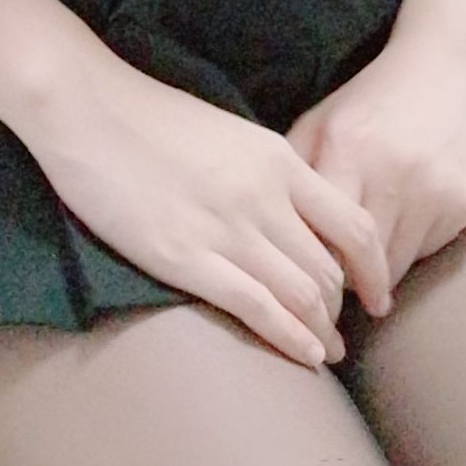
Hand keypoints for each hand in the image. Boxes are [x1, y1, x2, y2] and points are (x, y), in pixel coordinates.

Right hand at [24, 47, 394, 369]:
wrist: (88, 107)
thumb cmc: (150, 117)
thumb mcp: (228, 133)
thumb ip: (265, 170)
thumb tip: (290, 210)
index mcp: (277, 159)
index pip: (351, 224)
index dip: (374, 267)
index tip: (376, 291)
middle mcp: (264, 195)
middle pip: (329, 268)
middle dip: (343, 308)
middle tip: (343, 331)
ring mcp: (227, 228)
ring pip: (302, 295)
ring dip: (320, 331)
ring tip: (326, 353)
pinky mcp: (186, 258)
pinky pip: (258, 308)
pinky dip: (290, 339)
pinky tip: (304, 358)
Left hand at [283, 34, 465, 293]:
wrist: (449, 63)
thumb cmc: (374, 97)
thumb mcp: (323, 120)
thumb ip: (294, 171)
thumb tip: (272, 232)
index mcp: (347, 149)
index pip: (321, 240)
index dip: (310, 265)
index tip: (304, 274)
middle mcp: (393, 174)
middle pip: (359, 266)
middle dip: (342, 278)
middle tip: (333, 280)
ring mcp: (434, 192)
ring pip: (395, 269)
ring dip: (377, 272)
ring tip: (365, 256)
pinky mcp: (465, 204)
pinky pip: (427, 252)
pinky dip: (410, 248)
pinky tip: (405, 220)